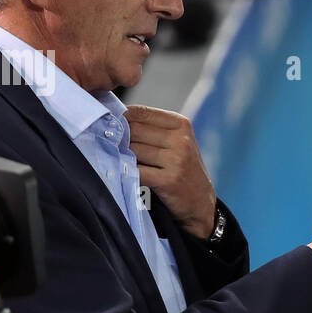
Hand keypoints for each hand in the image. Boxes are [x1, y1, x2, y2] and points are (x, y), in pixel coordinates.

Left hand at [123, 104, 215, 237]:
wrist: (200, 200)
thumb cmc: (181, 167)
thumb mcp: (175, 140)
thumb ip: (151, 128)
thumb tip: (113, 117)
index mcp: (181, 124)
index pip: (141, 112)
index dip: (121, 118)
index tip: (111, 126)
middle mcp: (181, 140)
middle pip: (134, 130)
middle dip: (120, 138)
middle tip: (114, 147)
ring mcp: (177, 160)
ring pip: (133, 150)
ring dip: (123, 156)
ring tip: (124, 161)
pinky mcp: (169, 180)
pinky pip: (136, 171)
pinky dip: (127, 172)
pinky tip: (127, 173)